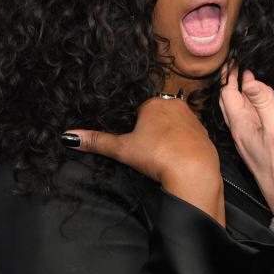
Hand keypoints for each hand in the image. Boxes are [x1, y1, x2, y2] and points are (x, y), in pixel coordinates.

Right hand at [63, 97, 224, 225]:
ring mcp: (193, 119)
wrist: (194, 169)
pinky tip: (177, 158)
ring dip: (167, 138)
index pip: (139, 111)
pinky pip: (188, 137)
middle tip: (148, 151)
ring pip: (174, 126)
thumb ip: (97, 141)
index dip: (135, 129)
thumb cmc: (157, 155)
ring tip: (163, 155)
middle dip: (151, 132)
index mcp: (154, 103)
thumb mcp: (122, 149)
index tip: (136, 144)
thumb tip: (69, 136)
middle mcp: (176, 105)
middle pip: (157, 117)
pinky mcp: (204, 134)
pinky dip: (182, 146)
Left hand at [219, 66, 273, 211]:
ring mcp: (248, 142)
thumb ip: (263, 104)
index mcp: (241, 127)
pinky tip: (259, 107)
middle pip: (228, 102)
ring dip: (239, 94)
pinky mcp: (257, 148)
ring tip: (246, 80)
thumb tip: (249, 80)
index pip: (228, 94)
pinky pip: (248, 121)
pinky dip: (250, 107)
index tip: (235, 59)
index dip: (230, 75)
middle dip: (231, 82)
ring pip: (237, 112)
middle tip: (237, 66)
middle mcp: (240, 134)